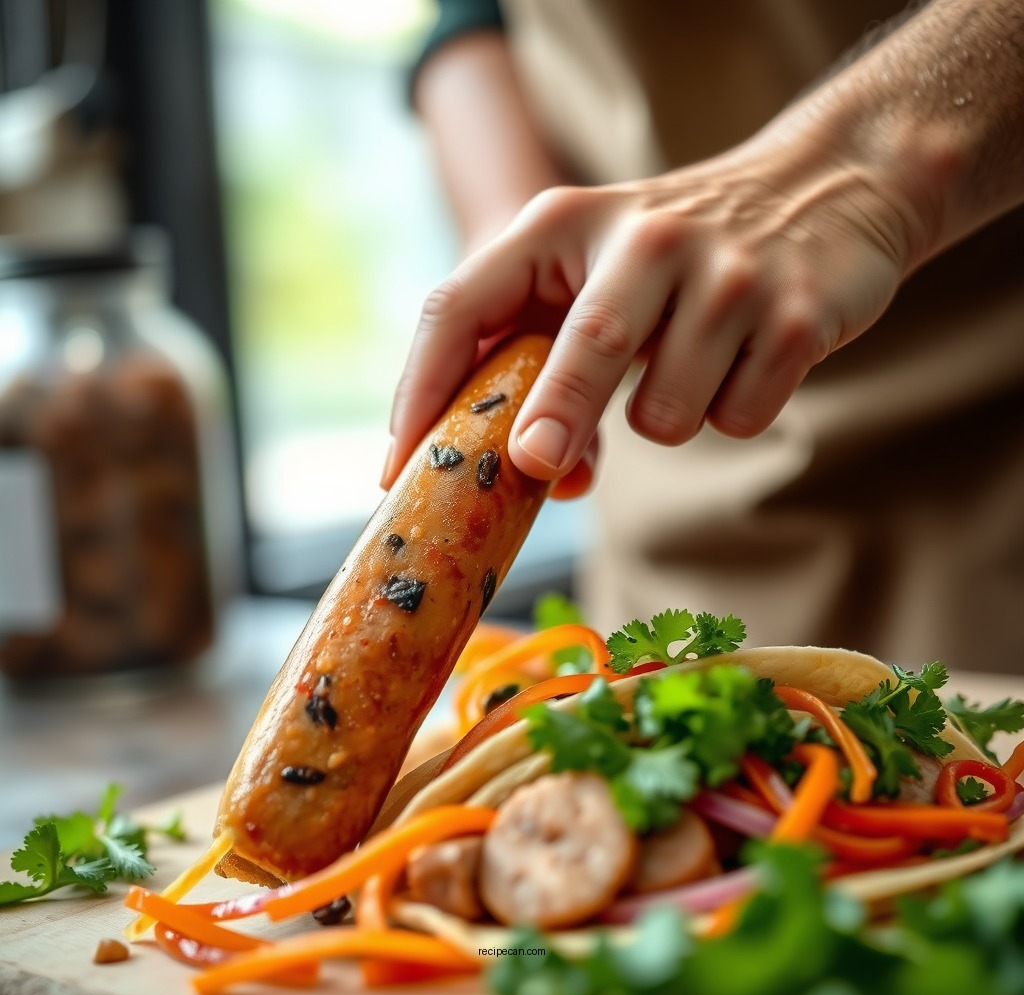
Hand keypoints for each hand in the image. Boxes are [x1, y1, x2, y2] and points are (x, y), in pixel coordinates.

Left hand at [385, 120, 922, 490]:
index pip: (463, 304)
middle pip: (582, 348)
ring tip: (694, 362)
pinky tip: (744, 359)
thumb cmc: (678, 258)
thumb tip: (541, 469)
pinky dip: (733, 411)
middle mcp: (646, 237)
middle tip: (534, 465)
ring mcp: (727, 275)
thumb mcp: (601, 279)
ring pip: (667, 412)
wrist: (826, 189)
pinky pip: (738, 418)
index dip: (421, 389)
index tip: (399, 464)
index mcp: (564, 223)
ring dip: (666, 419)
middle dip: (552, 419)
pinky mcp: (795, 316)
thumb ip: (555, 364)